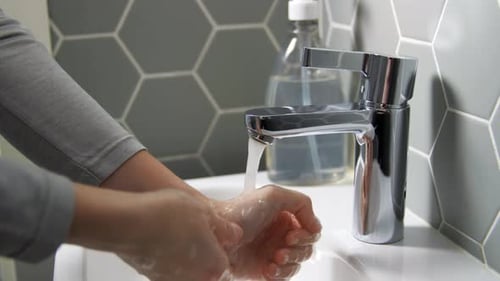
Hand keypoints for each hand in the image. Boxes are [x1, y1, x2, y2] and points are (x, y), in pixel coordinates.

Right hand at [69, 185, 242, 280]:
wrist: (128, 222)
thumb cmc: (167, 216)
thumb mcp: (205, 212)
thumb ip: (223, 228)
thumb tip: (233, 233)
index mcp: (214, 265)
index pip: (224, 259)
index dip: (219, 242)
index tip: (214, 232)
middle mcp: (194, 279)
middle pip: (204, 267)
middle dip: (202, 250)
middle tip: (194, 229)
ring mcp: (170, 280)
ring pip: (184, 268)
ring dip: (183, 253)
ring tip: (174, 229)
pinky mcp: (149, 276)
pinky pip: (164, 266)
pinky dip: (164, 254)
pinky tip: (159, 235)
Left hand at [214, 185, 321, 279]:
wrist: (218, 237)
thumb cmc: (238, 213)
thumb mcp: (274, 195)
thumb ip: (302, 203)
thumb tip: (315, 224)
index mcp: (284, 217)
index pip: (310, 229)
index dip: (306, 233)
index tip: (293, 233)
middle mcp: (280, 235)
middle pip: (307, 248)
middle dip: (298, 248)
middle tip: (284, 244)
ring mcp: (273, 253)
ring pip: (298, 264)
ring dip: (290, 262)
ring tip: (275, 257)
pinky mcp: (266, 270)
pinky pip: (285, 277)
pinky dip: (280, 274)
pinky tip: (268, 268)